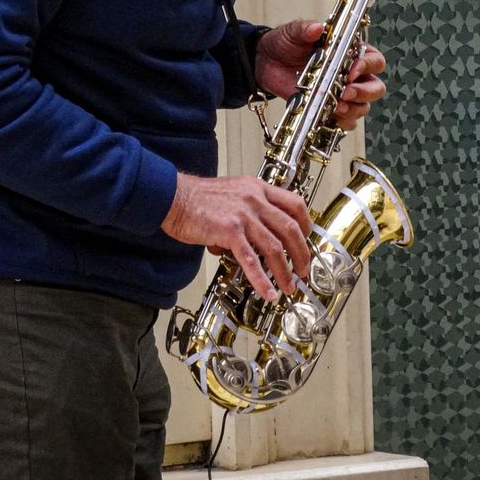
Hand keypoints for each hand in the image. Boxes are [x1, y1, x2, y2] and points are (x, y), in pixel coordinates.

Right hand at [161, 172, 312, 300]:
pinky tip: (267, 291)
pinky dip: (261, 279)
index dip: (306, 225)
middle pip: (290, 228)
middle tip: (303, 270)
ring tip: (288, 286)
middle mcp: (254, 199)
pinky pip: (250, 259)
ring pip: (274, 247)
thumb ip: (250, 207)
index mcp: (257, 188)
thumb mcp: (232, 192)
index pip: (294, 204)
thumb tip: (260, 234)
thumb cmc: (197, 198)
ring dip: (285, 271)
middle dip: (301, 254)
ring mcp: (242, 215)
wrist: (172, 197)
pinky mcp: (228, 231)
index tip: (307, 241)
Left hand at [255, 19, 387, 129]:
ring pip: (362, 106)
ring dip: (353, 109)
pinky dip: (341, 122)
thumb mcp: (293, 32)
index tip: (351, 70)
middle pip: (375, 87)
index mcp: (350, 52)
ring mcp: (341, 94)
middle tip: (347, 92)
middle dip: (365, 92)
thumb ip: (304, 29)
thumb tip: (316, 28)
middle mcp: (351, 75)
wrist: (267, 62)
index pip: (373, 60)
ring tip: (337, 107)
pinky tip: (330, 118)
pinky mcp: (329, 109)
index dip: (367, 66)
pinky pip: (346, 121)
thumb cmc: (286, 44)